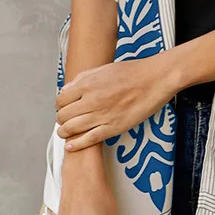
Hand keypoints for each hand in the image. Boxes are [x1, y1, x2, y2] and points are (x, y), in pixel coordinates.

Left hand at [55, 51, 181, 150]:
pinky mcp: (113, 127)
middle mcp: (91, 100)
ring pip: (72, 128)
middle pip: (64, 115)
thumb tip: (68, 88)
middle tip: (64, 120)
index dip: (59, 105)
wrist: (155, 79)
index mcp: (87, 84)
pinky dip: (77, 144)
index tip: (62, 108)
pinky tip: (71, 146)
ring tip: (65, 133)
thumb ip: (83, 78)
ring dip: (64, 132)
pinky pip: (89, 139)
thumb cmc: (132, 72)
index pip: (61, 99)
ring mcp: (102, 115)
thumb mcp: (103, 69)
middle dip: (61, 119)